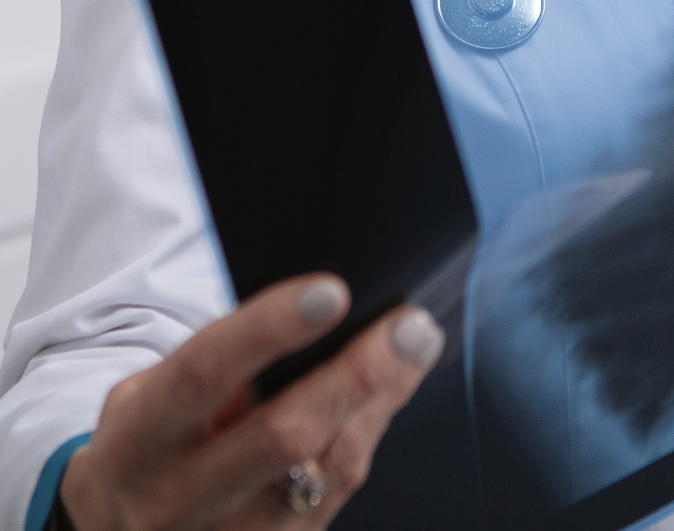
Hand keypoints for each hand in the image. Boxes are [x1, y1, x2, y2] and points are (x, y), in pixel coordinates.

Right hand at [60, 274, 443, 530]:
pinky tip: (396, 385)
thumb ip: (218, 362)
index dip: (268, 330)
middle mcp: (181, 498)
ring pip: (328, 468)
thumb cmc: (153, 442)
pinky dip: (373, 428)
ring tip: (417, 342)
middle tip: (407, 326)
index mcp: (138, 442)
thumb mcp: (151, 396)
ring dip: (383, 398)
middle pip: (283, 436)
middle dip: (356, 375)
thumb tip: (318, 312)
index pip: (204, 374)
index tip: (330, 293)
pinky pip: (340, 489)